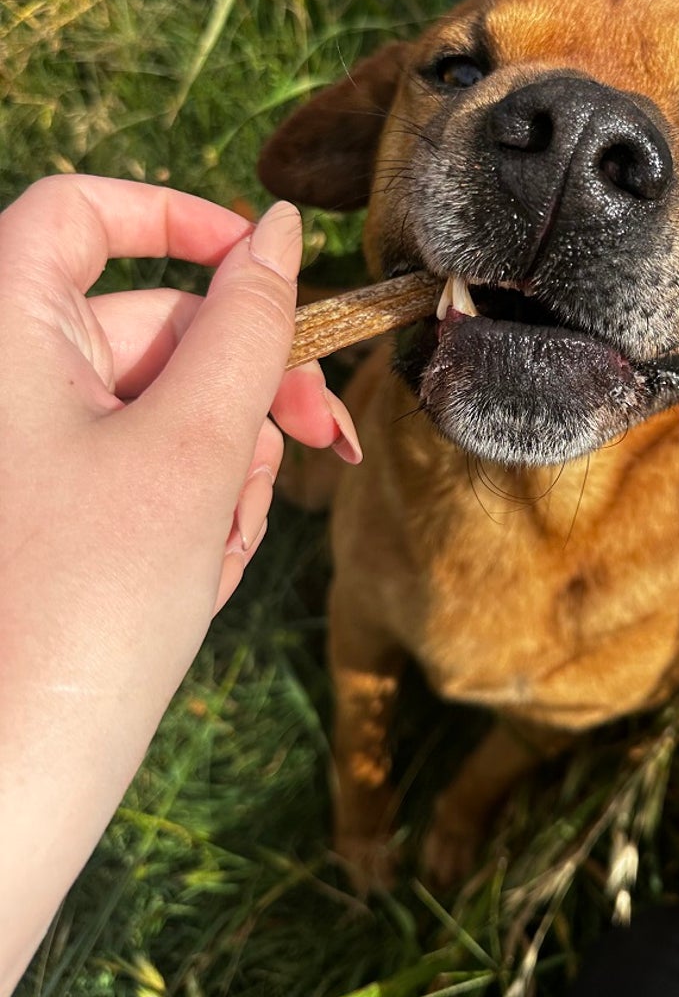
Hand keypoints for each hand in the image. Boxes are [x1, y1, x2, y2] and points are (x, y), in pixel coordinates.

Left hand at [0, 175, 360, 996]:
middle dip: (243, 390)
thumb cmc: (82, 609)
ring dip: (220, 468)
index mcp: (3, 330)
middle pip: (152, 327)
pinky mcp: (47, 513)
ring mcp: (25, 453)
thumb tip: (282, 230)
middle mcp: (6, 382)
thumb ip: (247, 326)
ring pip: (162, 412)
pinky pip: (142, 475)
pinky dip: (187, 511)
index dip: (180, 216)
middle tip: (328, 441)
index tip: (268, 260)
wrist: (7, 786)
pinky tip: (192, 578)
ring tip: (216, 549)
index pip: (84, 210)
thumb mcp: (189, 448)